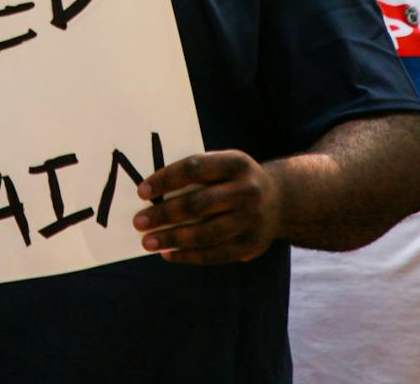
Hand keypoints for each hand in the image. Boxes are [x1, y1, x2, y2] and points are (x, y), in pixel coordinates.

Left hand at [133, 150, 280, 264]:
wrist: (280, 200)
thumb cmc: (235, 180)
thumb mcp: (223, 165)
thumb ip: (196, 174)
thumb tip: (151, 194)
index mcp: (236, 163)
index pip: (194, 168)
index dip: (166, 179)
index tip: (141, 191)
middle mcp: (247, 190)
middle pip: (198, 204)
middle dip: (163, 214)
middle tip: (138, 222)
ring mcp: (251, 220)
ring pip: (205, 233)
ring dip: (172, 239)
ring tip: (148, 242)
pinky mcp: (251, 245)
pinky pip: (214, 254)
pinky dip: (188, 256)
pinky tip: (168, 254)